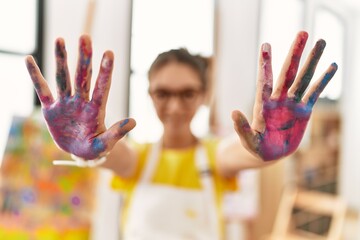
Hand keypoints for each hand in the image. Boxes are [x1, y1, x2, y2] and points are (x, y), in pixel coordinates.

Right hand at [26, 35, 135, 158]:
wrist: (81, 152)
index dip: (105, 71)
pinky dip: (35, 76)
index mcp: (96, 110)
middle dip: (84, 58)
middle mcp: (81, 102)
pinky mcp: (51, 109)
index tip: (109, 53)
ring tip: (59, 39)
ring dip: (61, 59)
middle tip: (85, 37)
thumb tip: (134, 121)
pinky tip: (29, 59)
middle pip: (83, 77)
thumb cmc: (96, 148)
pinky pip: (42, 90)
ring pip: (63, 78)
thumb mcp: (105, 144)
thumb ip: (117, 133)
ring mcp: (66, 103)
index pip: (102, 87)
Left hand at [232, 31, 336, 160]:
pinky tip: (332, 66)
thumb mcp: (248, 140)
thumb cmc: (256, 147)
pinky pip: (315, 92)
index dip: (265, 64)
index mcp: (263, 105)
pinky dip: (323, 80)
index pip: (265, 81)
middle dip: (295, 53)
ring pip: (303, 77)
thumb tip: (233, 112)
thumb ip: (242, 128)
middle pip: (288, 72)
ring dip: (312, 60)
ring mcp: (292, 103)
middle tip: (303, 32)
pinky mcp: (303, 110)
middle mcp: (278, 99)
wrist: (270, 152)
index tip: (265, 45)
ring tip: (321, 41)